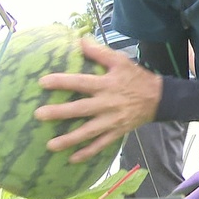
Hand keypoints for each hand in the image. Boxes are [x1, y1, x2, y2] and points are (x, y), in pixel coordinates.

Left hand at [36, 38, 161, 162]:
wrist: (159, 98)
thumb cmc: (136, 77)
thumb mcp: (120, 61)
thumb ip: (100, 52)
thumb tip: (80, 40)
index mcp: (106, 85)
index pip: (81, 82)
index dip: (62, 82)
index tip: (43, 82)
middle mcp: (107, 104)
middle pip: (80, 109)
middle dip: (59, 113)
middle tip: (39, 115)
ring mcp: (112, 120)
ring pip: (88, 132)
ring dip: (69, 139)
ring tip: (51, 146)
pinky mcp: (117, 132)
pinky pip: (101, 144)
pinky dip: (88, 152)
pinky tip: (73, 158)